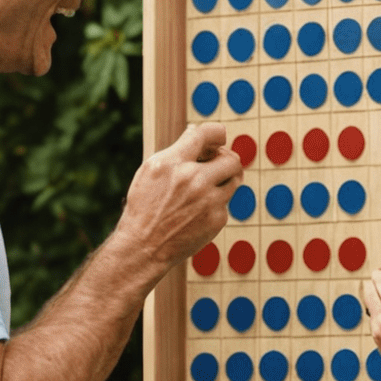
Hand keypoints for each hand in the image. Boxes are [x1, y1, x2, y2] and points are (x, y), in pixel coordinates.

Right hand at [118, 122, 242, 266]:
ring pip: (235, 179)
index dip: (217, 133)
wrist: (144, 246)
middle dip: (226, 158)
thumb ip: (176, 151)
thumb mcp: (150, 171)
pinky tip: (198, 210)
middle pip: (231, 158)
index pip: (206, 133)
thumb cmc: (145, 207)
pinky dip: (216, 202)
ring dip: (226, 178)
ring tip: (210, 184)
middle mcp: (192, 179)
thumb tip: (197, 133)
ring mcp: (208, 200)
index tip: (219, 138)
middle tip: (218, 163)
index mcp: (172, 162)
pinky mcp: (217, 219)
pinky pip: (226, 202)